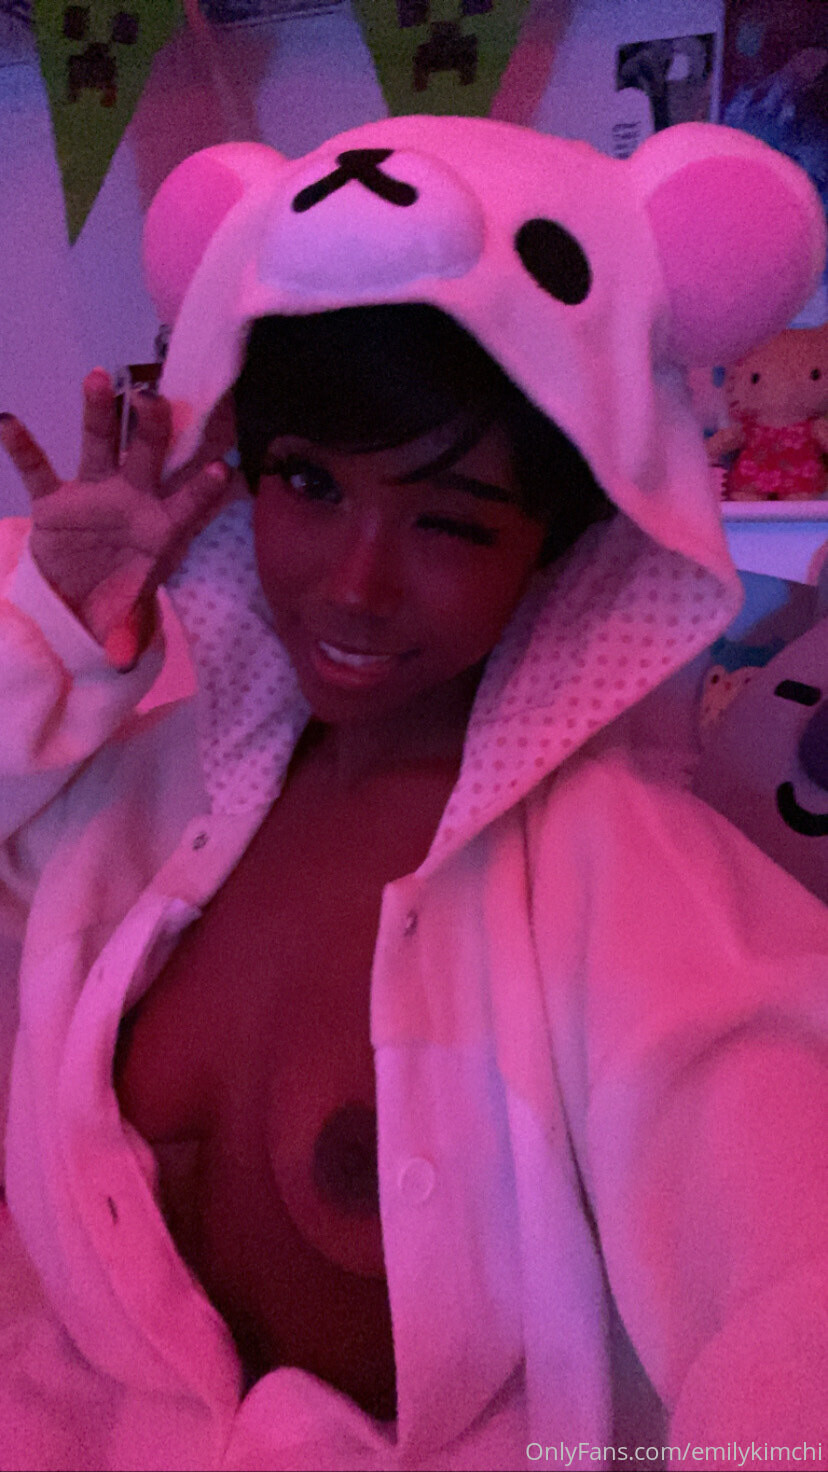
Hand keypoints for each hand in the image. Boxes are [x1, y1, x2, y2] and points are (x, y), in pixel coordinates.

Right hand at [0, 370, 235, 669]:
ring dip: (98, 414)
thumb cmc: (118, 601)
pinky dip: (23, 447)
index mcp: (162, 530)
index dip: (203, 491)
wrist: (79, 602)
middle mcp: (132, 501)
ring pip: (99, 446)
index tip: (220, 470)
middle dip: (152, 431)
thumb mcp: (126, 620)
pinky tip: (7, 422)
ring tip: (99, 379)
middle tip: (154, 402)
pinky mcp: (55, 501)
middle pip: (147, 459)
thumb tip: (122, 661)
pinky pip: (39, 470)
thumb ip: (126, 634)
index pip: (188, 507)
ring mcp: (94, 495)